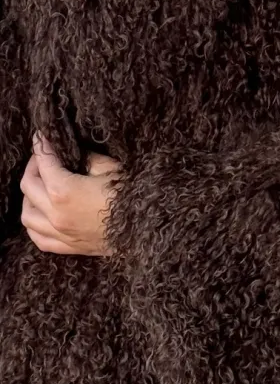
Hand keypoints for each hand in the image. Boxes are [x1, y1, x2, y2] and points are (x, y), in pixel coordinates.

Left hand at [20, 133, 121, 255]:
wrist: (149, 228)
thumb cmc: (133, 196)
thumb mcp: (111, 169)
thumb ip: (88, 159)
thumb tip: (77, 154)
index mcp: (64, 190)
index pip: (44, 162)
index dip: (41, 145)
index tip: (41, 137)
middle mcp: (56, 213)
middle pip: (28, 186)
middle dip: (33, 167)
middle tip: (42, 158)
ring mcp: (61, 233)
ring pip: (27, 215)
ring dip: (29, 198)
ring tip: (39, 187)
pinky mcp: (70, 247)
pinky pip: (39, 238)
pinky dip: (34, 226)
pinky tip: (41, 216)